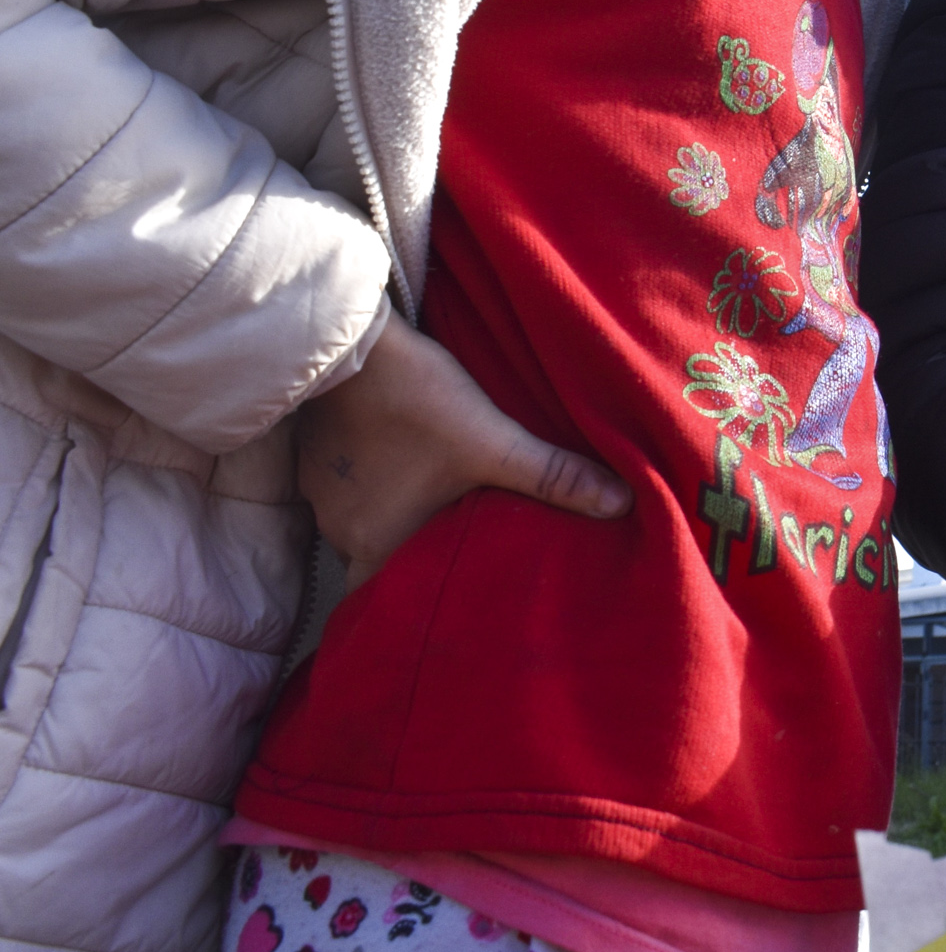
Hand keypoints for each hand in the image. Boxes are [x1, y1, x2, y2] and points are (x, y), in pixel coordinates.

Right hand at [297, 312, 631, 586]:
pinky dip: (380, 485)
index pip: (382, 603)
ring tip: (443, 510)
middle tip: (459, 557)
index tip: (442, 611)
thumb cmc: (415, 398)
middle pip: (379, 564)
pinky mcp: (316, 457)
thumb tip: (623, 504)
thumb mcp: (494, 440)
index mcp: (375, 542)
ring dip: (400, 519)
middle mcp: (342, 530)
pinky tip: (407, 465)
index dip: (408, 610)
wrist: (349, 340)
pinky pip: (351, 488)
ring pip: (366, 524)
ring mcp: (322, 493)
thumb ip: (553, 476)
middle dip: (417, 562)